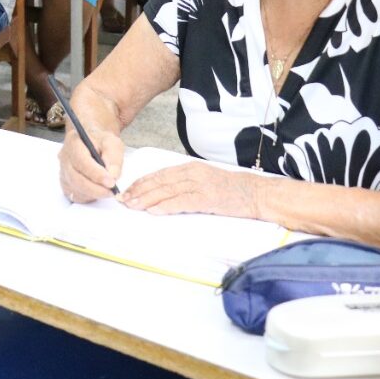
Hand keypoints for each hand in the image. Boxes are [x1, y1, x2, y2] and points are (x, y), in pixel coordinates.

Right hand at [58, 123, 124, 202]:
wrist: (93, 144)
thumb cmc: (102, 142)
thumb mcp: (112, 143)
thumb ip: (114, 158)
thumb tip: (113, 176)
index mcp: (74, 142)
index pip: (81, 161)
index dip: (96, 174)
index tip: (111, 182)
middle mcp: (64, 158)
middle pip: (75, 178)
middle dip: (96, 189)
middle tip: (112, 192)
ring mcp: (63, 172)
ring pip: (75, 189)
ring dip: (94, 194)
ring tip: (108, 190)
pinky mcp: (65, 184)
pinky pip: (75, 195)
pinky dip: (89, 197)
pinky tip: (98, 191)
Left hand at [121, 162, 264, 218]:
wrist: (256, 193)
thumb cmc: (230, 190)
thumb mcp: (204, 180)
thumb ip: (184, 183)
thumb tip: (161, 193)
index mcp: (190, 168)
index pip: (159, 174)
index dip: (140, 182)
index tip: (126, 190)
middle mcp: (192, 173)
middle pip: (159, 182)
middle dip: (138, 191)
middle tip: (123, 199)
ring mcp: (200, 185)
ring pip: (167, 191)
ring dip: (146, 199)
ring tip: (132, 205)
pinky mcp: (208, 198)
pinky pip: (182, 202)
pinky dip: (166, 206)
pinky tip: (153, 211)